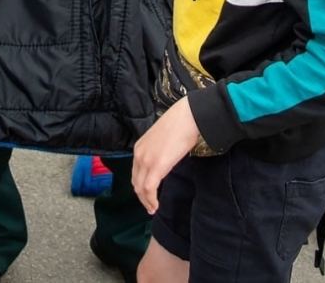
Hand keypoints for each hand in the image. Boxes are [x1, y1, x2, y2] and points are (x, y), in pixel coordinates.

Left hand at [132, 97, 201, 214]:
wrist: (188, 116)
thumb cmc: (180, 124)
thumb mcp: (163, 139)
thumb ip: (158, 152)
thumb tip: (163, 161)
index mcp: (139, 147)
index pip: (135, 172)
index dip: (140, 186)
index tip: (147, 196)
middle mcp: (139, 154)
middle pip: (136, 182)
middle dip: (142, 197)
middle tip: (150, 206)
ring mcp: (146, 160)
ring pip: (140, 187)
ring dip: (146, 200)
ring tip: (153, 208)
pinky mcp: (157, 166)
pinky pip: (149, 188)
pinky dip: (151, 200)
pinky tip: (156, 205)